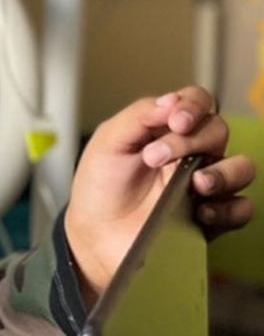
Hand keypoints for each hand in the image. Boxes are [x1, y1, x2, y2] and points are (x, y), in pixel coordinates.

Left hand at [64, 86, 254, 304]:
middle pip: (218, 130)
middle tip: (154, 157)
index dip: (193, 106)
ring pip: (241, 168)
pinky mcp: (212, 218)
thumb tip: (172, 100)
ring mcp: (205, 185)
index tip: (175, 121)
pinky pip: (241, 209)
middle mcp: (193, 154)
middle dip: (191, 140)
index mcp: (168, 130)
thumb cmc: (101, 188)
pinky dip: (227, 208)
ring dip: (223, 172)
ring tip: (194, 183)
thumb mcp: (108, 143)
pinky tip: (200, 211)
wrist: (95, 235)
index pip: (198, 103)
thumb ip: (138, 116)